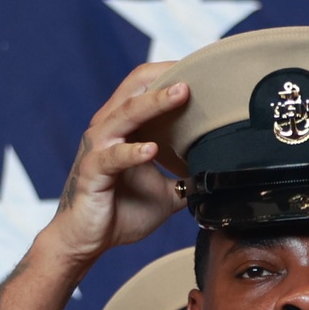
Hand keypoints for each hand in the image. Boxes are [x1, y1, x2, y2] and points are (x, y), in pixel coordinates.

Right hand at [39, 63, 189, 265]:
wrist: (86, 240)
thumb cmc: (120, 211)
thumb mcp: (167, 193)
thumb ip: (188, 179)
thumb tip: (222, 177)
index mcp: (125, 127)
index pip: (145, 86)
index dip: (173, 73)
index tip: (206, 68)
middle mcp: (108, 129)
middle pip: (134, 88)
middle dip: (166, 76)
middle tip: (198, 71)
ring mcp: (98, 148)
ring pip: (124, 115)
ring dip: (154, 103)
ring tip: (181, 94)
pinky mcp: (92, 172)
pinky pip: (113, 157)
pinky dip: (133, 152)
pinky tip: (151, 150)